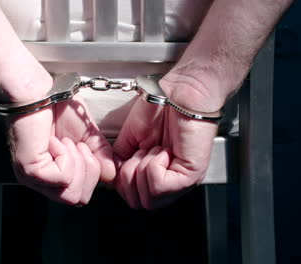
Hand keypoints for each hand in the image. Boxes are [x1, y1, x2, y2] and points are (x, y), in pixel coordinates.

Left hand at [8, 73, 115, 205]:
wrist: (38, 91)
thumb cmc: (56, 106)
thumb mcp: (87, 135)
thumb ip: (100, 155)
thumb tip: (112, 174)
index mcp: (51, 175)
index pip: (81, 196)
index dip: (92, 173)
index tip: (83, 146)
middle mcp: (40, 181)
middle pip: (77, 199)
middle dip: (88, 171)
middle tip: (77, 145)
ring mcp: (33, 178)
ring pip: (70, 194)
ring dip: (77, 164)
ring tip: (66, 142)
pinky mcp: (30, 171)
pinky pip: (62, 178)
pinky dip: (66, 157)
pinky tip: (55, 141)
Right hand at [113, 78, 217, 209]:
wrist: (177, 92)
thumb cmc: (159, 108)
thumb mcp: (129, 140)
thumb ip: (119, 162)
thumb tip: (111, 178)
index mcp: (155, 176)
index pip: (132, 198)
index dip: (123, 178)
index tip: (131, 154)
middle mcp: (170, 183)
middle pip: (139, 203)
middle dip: (129, 177)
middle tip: (140, 152)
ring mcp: (182, 182)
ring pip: (148, 199)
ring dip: (141, 170)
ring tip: (153, 149)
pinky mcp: (190, 176)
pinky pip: (159, 186)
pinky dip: (152, 166)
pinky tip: (162, 150)